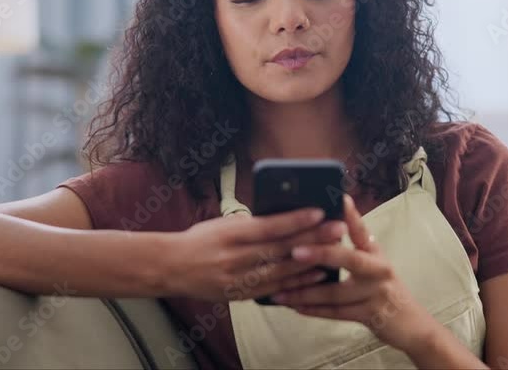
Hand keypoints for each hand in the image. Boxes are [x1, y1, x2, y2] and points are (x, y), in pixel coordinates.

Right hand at [162, 207, 347, 301]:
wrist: (171, 267)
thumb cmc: (199, 239)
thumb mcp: (222, 223)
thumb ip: (252, 224)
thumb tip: (286, 219)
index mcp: (229, 235)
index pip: (268, 226)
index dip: (295, 219)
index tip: (319, 211)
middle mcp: (233, 258)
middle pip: (279, 249)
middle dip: (312, 238)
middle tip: (336, 229)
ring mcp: (237, 279)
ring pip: (281, 271)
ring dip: (310, 262)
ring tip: (334, 251)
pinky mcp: (239, 295)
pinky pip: (273, 289)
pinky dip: (296, 282)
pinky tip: (315, 275)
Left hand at [268, 195, 439, 354]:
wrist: (411, 323)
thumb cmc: (385, 288)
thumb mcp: (375, 262)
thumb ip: (356, 246)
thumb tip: (329, 226)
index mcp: (375, 253)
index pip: (361, 230)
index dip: (349, 214)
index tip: (338, 198)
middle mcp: (378, 269)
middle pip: (348, 259)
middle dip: (320, 253)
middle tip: (295, 251)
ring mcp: (376, 293)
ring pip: (335, 292)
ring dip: (305, 292)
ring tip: (280, 290)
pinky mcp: (371, 315)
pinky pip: (337, 313)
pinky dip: (315, 311)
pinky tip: (296, 307)